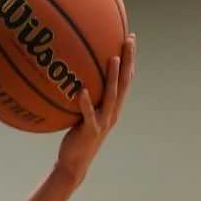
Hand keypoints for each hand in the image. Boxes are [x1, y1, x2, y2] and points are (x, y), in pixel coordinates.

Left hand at [56, 33, 134, 186]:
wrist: (74, 162)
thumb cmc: (76, 135)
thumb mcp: (81, 112)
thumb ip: (83, 96)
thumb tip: (71, 74)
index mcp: (112, 106)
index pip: (126, 78)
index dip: (130, 58)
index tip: (129, 37)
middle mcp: (112, 112)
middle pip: (125, 82)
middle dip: (128, 60)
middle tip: (128, 39)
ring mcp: (103, 121)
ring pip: (112, 96)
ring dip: (113, 77)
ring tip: (112, 59)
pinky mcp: (90, 131)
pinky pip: (88, 115)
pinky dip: (86, 103)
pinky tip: (81, 90)